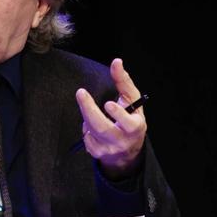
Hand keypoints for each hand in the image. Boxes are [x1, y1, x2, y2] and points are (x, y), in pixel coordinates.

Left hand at [75, 57, 146, 179]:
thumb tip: (116, 61)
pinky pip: (85, 137)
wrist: (127, 151)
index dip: (119, 114)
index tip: (108, 104)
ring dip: (88, 117)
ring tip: (92, 111)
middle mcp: (122, 140)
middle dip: (89, 110)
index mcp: (135, 127)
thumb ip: (124, 82)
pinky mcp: (97, 154)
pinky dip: (87, 128)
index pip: (128, 123)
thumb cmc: (130, 119)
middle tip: (81, 93)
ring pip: (91, 130)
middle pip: (102, 127)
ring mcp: (109, 149)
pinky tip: (94, 128)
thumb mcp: (132, 102)